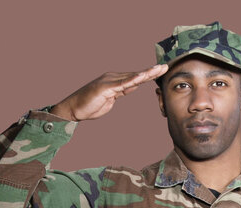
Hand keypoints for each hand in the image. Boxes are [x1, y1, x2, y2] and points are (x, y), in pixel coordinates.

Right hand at [49, 63, 167, 121]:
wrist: (74, 109)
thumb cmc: (91, 105)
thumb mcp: (111, 99)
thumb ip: (122, 91)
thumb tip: (134, 86)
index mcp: (116, 81)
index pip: (135, 78)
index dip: (148, 74)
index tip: (161, 71)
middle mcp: (113, 78)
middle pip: (136, 75)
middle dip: (151, 71)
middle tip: (165, 66)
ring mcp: (109, 82)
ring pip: (131, 77)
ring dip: (145, 74)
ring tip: (158, 70)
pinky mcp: (105, 88)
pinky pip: (122, 84)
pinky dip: (133, 80)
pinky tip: (142, 77)